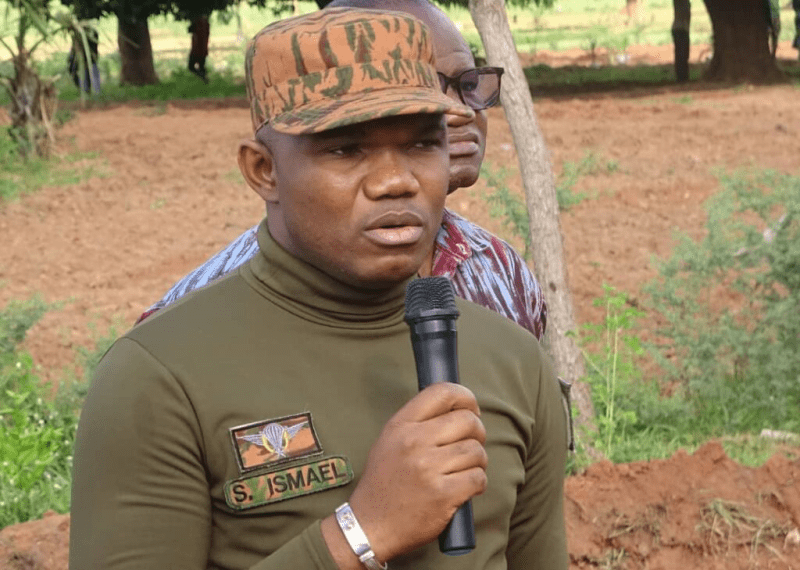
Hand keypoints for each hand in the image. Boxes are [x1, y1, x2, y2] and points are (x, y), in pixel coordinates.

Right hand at [339, 383, 487, 561]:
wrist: (369, 526)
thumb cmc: (384, 482)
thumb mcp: (389, 441)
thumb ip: (418, 421)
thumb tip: (457, 408)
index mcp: (401, 425)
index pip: (442, 392)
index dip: (465, 397)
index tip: (471, 409)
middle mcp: (414, 442)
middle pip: (468, 421)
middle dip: (478, 432)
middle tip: (471, 444)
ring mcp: (428, 469)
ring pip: (476, 451)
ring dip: (478, 461)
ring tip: (464, 470)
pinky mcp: (443, 495)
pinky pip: (478, 478)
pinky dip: (478, 483)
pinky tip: (464, 487)